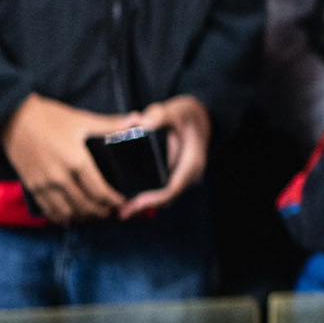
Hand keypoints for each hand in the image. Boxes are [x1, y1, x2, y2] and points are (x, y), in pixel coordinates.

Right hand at [0, 93, 130, 224]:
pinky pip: (47, 209)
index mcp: (77, 162)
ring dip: (81, 217)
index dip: (112, 200)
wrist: (12, 118)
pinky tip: (68, 218)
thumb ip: (110, 124)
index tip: (121, 202)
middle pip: (85, 205)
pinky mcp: (30, 186)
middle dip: (100, 212)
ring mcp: (44, 184)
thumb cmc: (49, 117)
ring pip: (66, 211)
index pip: (99, 190)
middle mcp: (60, 177)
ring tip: (92, 215)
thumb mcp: (82, 119)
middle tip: (110, 212)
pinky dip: (60, 217)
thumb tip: (137, 119)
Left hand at [119, 94, 211, 218]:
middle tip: (121, 212)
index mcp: (192, 162)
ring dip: (145, 202)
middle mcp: (191, 174)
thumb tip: (138, 122)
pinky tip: (132, 198)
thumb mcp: (176, 110)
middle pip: (166, 197)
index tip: (134, 204)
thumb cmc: (188, 115)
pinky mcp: (177, 176)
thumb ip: (158, 114)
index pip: (172, 188)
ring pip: (164, 196)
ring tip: (123, 208)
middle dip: (144, 205)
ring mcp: (185, 177)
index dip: (153, 199)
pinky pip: (163, 190)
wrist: (202, 117)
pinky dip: (149, 195)